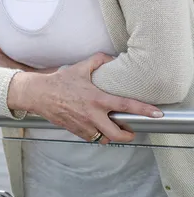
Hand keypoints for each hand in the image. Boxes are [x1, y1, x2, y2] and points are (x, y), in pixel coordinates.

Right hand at [8, 52, 163, 144]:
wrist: (40, 94)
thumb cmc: (60, 81)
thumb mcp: (80, 67)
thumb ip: (98, 61)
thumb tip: (112, 58)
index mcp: (97, 99)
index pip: (125, 106)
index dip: (143, 110)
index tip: (156, 113)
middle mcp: (93, 115)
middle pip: (118, 134)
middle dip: (129, 134)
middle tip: (132, 129)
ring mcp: (85, 126)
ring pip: (105, 139)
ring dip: (112, 135)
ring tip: (114, 128)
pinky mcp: (77, 132)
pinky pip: (93, 138)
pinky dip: (98, 135)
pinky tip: (98, 126)